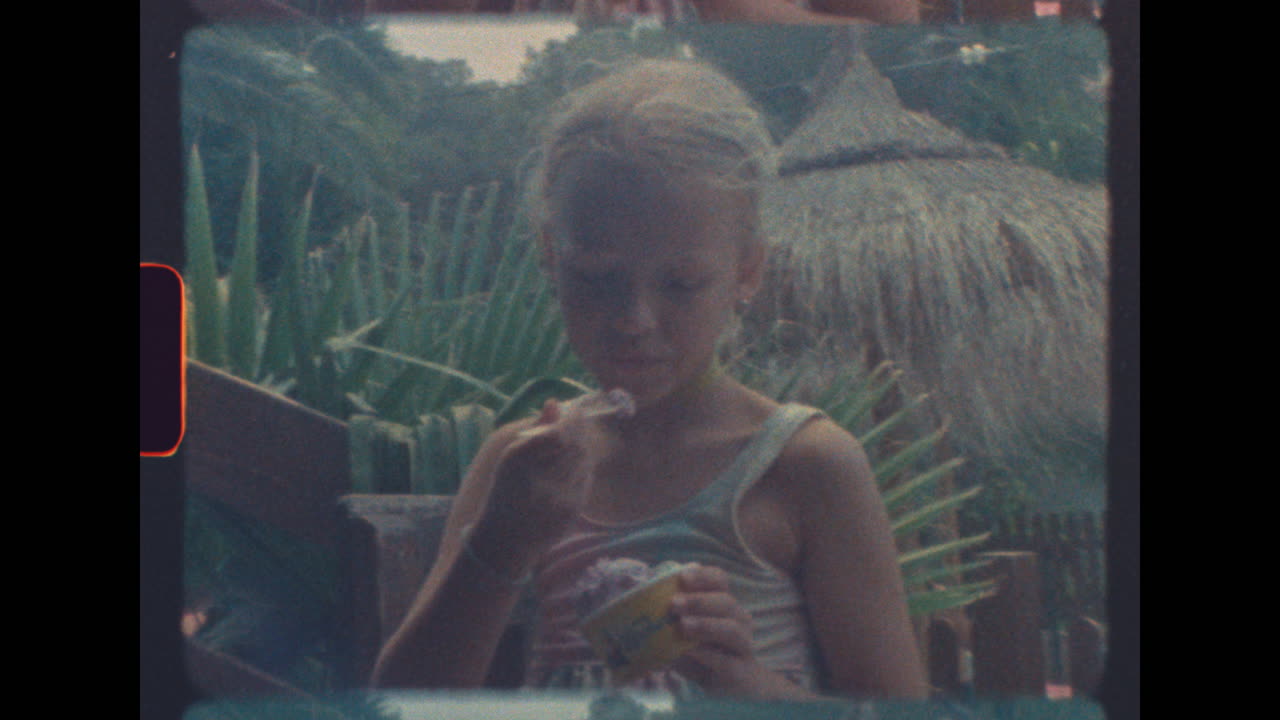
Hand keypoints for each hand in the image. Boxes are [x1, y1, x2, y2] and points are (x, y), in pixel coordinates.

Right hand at [469, 398, 606, 576]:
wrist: (505, 540)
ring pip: (583, 461)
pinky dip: (583, 469)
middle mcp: (537, 479)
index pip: (557, 432)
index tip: (572, 410)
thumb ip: (535, 429)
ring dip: (582, 448)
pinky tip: (571, 469)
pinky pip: (585, 479)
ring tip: (572, 445)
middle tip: (578, 421)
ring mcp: (557, 497)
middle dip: (579, 431)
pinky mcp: (571, 511)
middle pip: (574, 445)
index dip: (570, 419)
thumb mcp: (511, 459)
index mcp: (516, 461)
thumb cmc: (506, 493)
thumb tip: (554, 402)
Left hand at [669, 564, 817, 698]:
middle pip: (726, 602)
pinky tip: (689, 651)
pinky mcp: (740, 672)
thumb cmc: (705, 651)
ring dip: (706, 624)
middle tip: (674, 604)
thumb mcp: (687, 631)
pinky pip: (726, 661)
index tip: (682, 575)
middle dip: (699, 601)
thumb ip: (669, 613)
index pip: (720, 580)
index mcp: (724, 604)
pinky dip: (707, 654)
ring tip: (683, 625)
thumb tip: (637, 591)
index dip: (703, 575)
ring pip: (731, 630)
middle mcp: (739, 620)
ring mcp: (743, 646)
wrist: (737, 684)